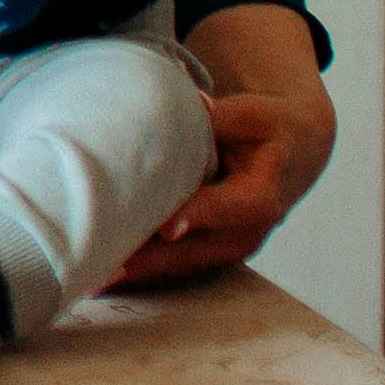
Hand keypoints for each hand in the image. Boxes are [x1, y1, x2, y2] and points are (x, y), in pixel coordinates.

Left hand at [120, 16, 338, 286]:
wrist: (294, 152)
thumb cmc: (269, 126)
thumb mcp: (255, 115)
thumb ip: (224, 117)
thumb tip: (195, 106)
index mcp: (263, 196)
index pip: (233, 208)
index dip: (200, 215)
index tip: (168, 226)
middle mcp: (246, 233)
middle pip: (195, 250)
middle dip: (150, 260)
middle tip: (103, 263)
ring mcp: (227, 248)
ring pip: (179, 265)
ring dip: (136, 273)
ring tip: (90, 278)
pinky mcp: (209, 251)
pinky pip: (173, 265)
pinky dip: (139, 271)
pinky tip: (100, 276)